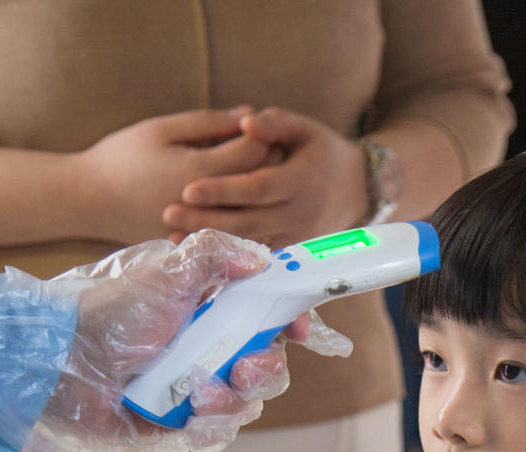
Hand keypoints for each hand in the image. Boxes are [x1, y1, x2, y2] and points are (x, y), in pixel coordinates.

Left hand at [31, 230, 307, 451]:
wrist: (57, 361)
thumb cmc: (109, 311)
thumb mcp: (165, 270)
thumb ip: (216, 253)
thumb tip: (265, 259)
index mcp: (212, 314)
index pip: (270, 320)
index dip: (293, 324)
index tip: (301, 329)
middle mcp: (208, 353)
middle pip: (269, 369)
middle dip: (267, 372)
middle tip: (246, 368)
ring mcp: (192, 392)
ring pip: (246, 406)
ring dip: (233, 402)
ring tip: (200, 396)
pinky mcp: (174, 427)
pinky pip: (214, 436)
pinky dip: (210, 427)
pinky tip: (190, 414)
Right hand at [74, 109, 271, 243]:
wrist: (89, 201)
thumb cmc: (122, 157)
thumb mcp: (162, 130)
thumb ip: (208, 122)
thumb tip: (248, 113)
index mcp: (201, 172)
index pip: (255, 151)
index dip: (263, 133)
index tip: (255, 124)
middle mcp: (210, 206)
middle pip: (262, 182)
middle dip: (268, 161)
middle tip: (261, 146)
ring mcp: (206, 230)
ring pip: (255, 211)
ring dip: (260, 191)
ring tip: (251, 170)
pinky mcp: (200, 245)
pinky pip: (237, 231)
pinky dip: (245, 214)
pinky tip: (239, 199)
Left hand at [164, 107, 369, 248]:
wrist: (357, 189)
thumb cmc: (323, 152)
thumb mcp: (306, 128)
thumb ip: (275, 122)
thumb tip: (244, 122)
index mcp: (303, 180)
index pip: (258, 188)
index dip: (223, 190)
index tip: (188, 189)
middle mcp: (301, 213)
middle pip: (248, 220)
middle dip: (207, 219)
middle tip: (168, 213)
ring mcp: (298, 237)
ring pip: (251, 243)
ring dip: (212, 241)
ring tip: (174, 234)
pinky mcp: (294, 251)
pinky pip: (258, 256)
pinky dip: (229, 255)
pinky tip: (201, 251)